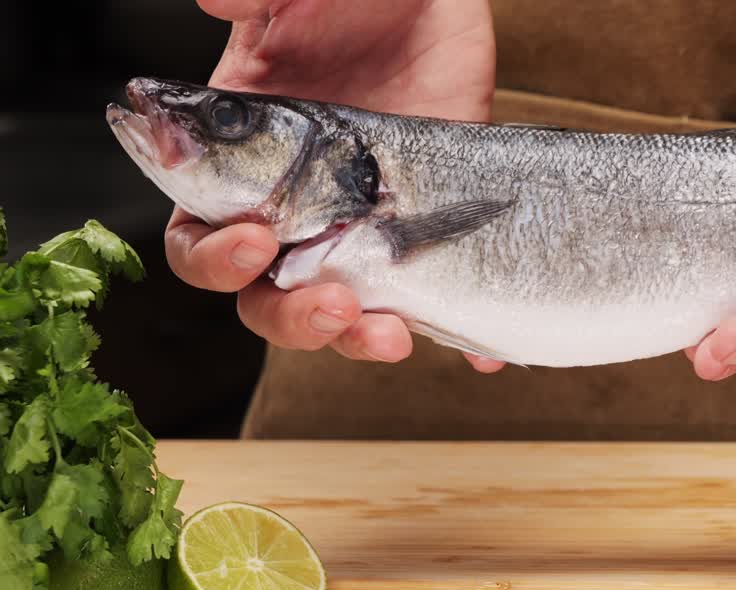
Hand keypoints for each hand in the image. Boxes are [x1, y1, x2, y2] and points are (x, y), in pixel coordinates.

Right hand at [167, 0, 503, 369]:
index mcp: (245, 162)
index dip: (215, 257)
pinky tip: (479, 352)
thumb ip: (259, 0)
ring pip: (344, 311)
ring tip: (389, 333)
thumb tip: (217, 3)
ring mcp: (367, 228)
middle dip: (290, 317)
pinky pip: (438, 300)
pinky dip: (459, 337)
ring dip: (358, 338)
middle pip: (265, 297)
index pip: (200, 234)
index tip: (257, 241)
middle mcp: (299, 209)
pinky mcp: (429, 235)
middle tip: (330, 300)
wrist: (435, 5)